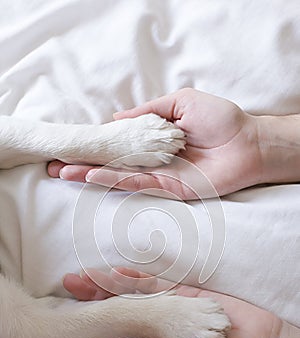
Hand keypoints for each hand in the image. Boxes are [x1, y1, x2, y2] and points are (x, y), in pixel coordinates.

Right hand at [48, 88, 262, 198]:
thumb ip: (148, 111)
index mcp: (154, 138)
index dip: (95, 144)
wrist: (248, 143)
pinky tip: (92, 176)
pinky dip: (114, 180)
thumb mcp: (180, 103)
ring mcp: (159, 174)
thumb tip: (116, 118)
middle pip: (112, 162)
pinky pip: (137, 183)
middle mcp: (152, 158)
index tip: (72, 145)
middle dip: (84, 164)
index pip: (118, 143)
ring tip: (64, 172)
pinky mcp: (169, 187)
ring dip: (90, 174)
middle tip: (56, 166)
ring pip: (118, 175)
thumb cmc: (220, 119)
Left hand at [63, 267, 289, 337]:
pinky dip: (135, 276)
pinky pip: (155, 282)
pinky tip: (116, 269)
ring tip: (85, 275)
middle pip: (119, 310)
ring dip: (109, 284)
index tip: (74, 316)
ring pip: (132, 293)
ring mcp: (167, 307)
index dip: (96, 326)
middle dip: (94, 299)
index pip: (117, 337)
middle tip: (71, 285)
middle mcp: (156, 327)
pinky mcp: (181, 292)